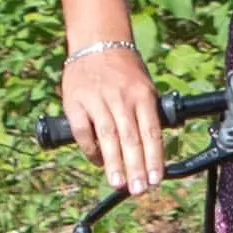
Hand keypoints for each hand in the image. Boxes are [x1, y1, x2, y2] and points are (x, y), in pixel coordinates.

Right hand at [72, 40, 160, 195]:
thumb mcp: (144, 87)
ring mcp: (98, 100)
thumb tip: (155, 150)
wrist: (97, 43)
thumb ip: (147, 114)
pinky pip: (84, 131)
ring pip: (108, 137)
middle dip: (136, 167)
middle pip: (131, 138)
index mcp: (143, 96)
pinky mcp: (76, 102)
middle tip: (140, 190)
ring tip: (119, 183)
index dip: (154, 158)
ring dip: (114, 163)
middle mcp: (121, 98)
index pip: (152, 132)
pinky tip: (98, 162)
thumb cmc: (124, 70)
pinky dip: (91, 149)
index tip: (157, 180)